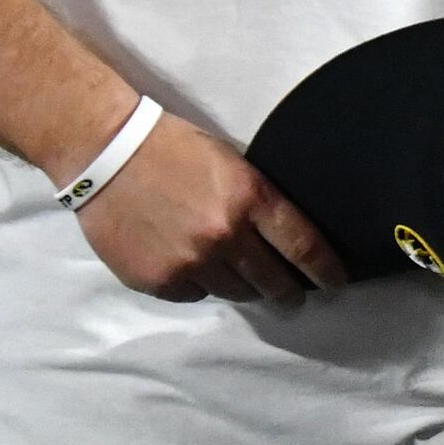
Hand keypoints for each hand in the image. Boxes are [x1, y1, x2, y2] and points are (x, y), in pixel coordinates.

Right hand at [71, 105, 345, 306]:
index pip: (303, 246)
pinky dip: (198, 284)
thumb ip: (257, 202)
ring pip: (234, 292)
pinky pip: (193, 294)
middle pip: (272, 281)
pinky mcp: (158, 279)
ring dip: (244, 288)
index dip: (326, 271)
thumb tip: (283, 240)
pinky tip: (190, 264)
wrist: (106, 150)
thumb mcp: (231, 163)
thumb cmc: (172, 147)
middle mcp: (224, 235)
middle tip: (295, 297)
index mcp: (249, 198)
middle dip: (289, 292)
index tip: (337, 283)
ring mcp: (189, 262)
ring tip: (243, 280)